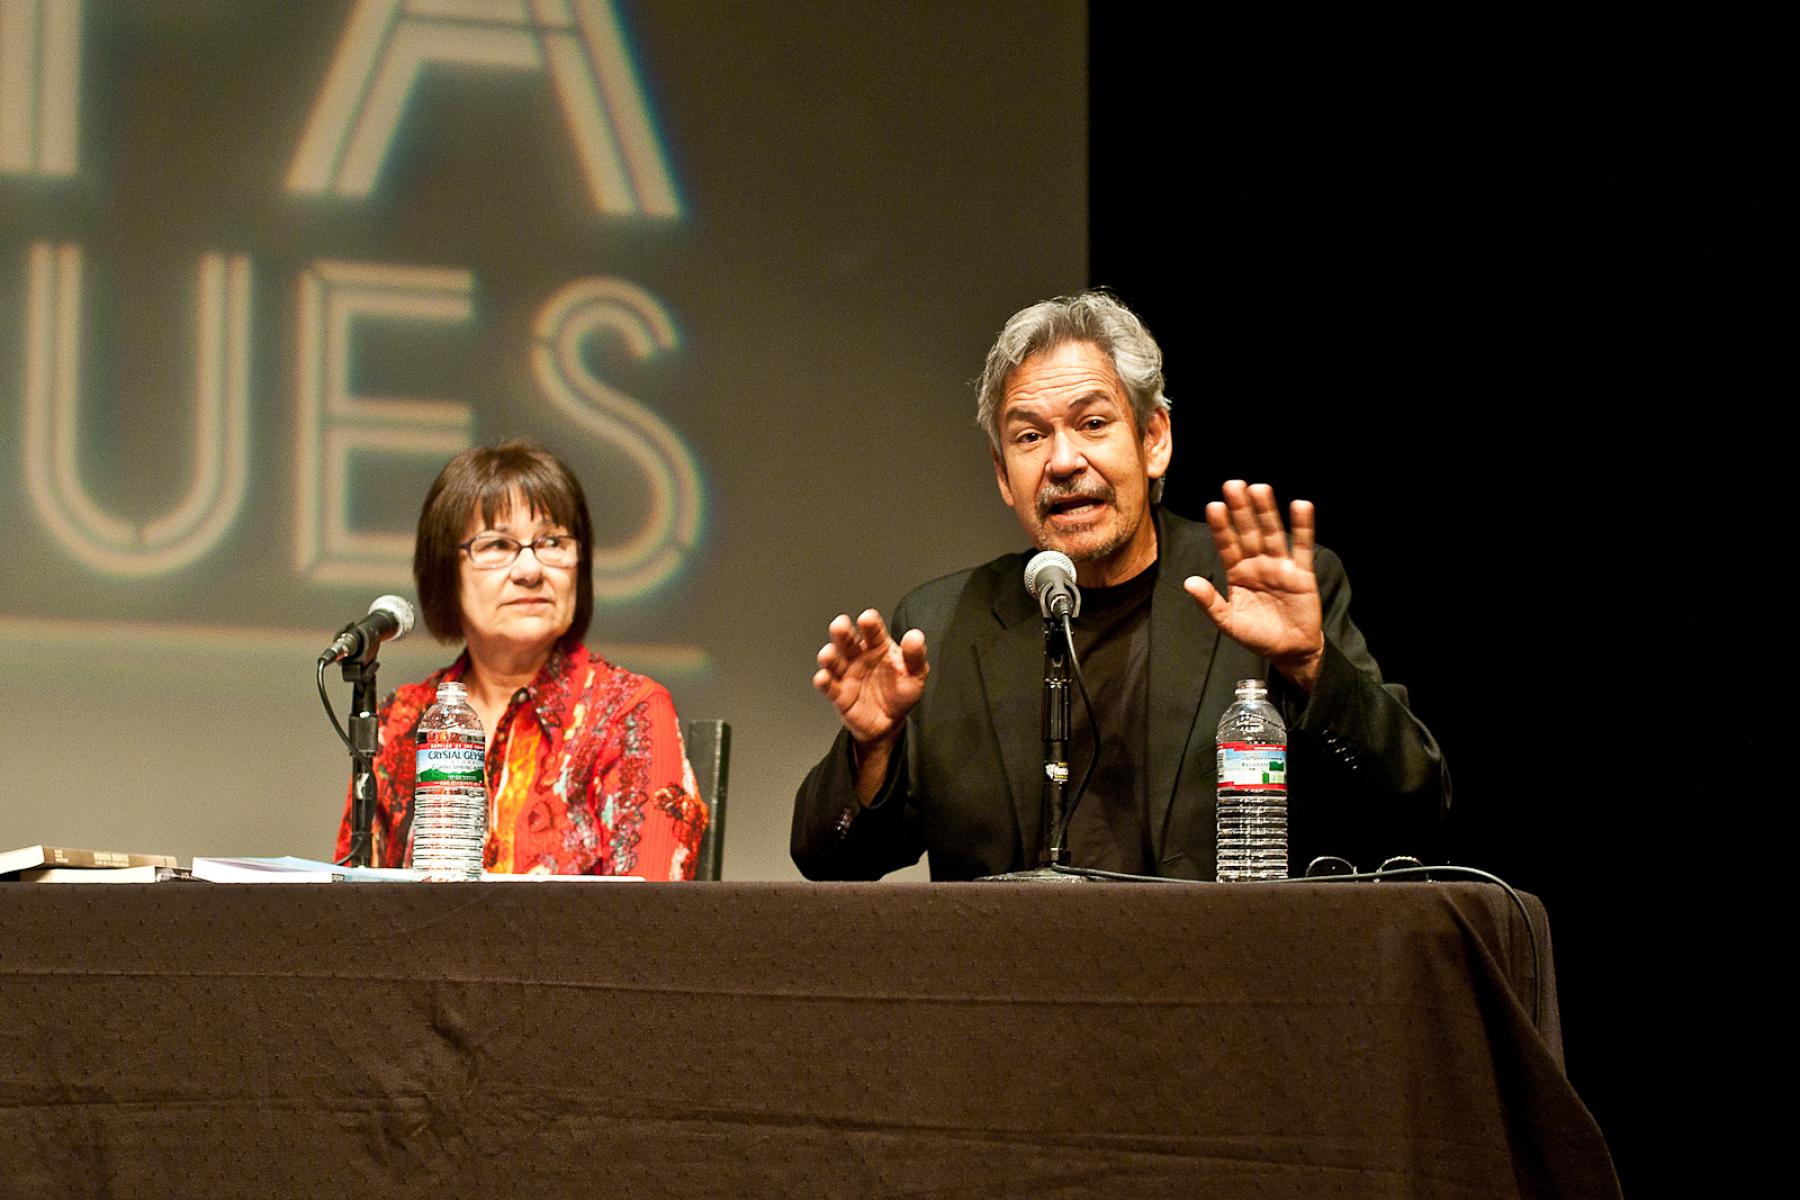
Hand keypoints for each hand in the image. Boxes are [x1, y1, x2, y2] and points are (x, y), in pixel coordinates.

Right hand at [814, 610, 929, 798]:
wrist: (888, 727)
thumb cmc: (902, 694)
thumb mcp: (915, 677)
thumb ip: (915, 657)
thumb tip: (914, 635)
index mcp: (879, 648)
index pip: (873, 632)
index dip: (869, 625)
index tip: (868, 619)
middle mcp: (859, 657)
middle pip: (848, 641)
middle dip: (843, 633)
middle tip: (841, 627)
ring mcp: (846, 675)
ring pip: (833, 660)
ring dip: (829, 655)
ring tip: (829, 654)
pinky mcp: (838, 695)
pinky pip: (828, 686)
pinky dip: (824, 681)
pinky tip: (823, 678)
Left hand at [1182, 480, 1324, 690]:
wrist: (1289, 652)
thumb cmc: (1257, 636)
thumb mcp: (1228, 623)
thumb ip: (1210, 603)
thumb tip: (1189, 582)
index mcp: (1237, 573)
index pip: (1227, 544)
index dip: (1221, 526)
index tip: (1214, 506)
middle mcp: (1257, 564)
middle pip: (1248, 532)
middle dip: (1241, 510)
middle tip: (1233, 484)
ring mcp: (1279, 566)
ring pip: (1272, 534)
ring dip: (1266, 511)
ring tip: (1260, 488)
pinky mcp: (1301, 574)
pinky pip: (1301, 547)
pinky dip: (1302, 528)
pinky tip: (1300, 506)